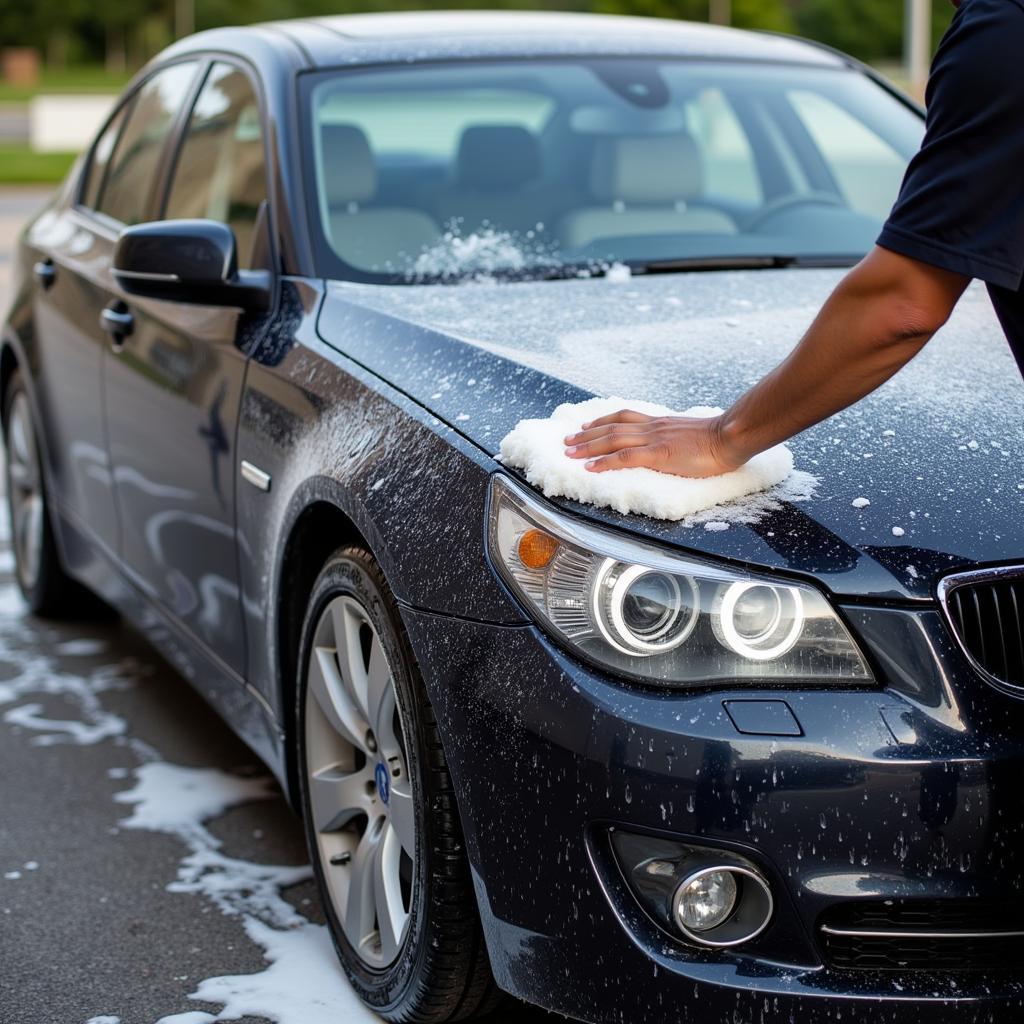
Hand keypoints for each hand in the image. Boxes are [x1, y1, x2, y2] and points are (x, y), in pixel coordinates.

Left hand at [563, 409, 743, 477]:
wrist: (731, 435)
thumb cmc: (718, 439)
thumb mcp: (689, 434)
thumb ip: (674, 438)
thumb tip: (669, 446)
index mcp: (660, 423)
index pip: (624, 418)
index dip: (602, 422)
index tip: (586, 426)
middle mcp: (652, 427)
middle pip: (611, 427)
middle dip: (586, 435)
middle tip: (567, 441)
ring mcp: (654, 439)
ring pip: (612, 439)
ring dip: (587, 446)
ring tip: (569, 452)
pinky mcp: (659, 454)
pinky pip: (625, 457)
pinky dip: (605, 462)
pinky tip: (590, 468)